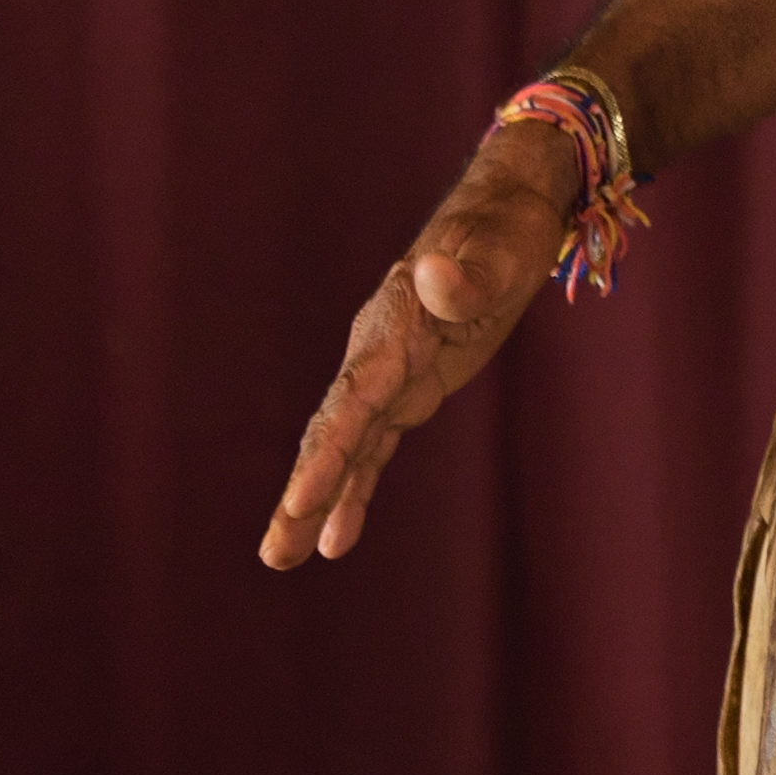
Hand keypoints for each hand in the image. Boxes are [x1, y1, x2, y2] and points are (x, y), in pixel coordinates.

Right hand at [263, 118, 577, 566]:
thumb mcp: (497, 251)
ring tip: (282, 557)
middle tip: (275, 553)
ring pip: (344, 447)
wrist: (499, 217)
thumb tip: (435, 277)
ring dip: (317, 502)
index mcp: (392, 328)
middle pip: (332, 433)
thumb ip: (466, 274)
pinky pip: (373, 446)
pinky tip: (337, 536)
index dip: (328, 451)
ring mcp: (389, 375)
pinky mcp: (408, 388)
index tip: (302, 498)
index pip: (354, 399)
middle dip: (304, 492)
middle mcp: (377, 356)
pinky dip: (356, 488)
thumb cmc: (500, 232)